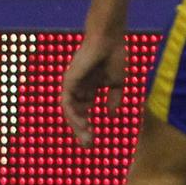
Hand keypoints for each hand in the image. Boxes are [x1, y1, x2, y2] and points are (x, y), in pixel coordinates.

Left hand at [61, 32, 128, 147]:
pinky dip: (73, 114)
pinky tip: (83, 123)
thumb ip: (114, 99)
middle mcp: (78, 87)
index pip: (84, 111)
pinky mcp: (69, 80)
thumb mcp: (118, 83)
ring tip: (86, 136)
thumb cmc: (114, 55)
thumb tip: (110, 116)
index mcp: (89, 87)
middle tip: (87, 144)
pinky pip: (67, 101)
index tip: (94, 141)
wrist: (109, 39)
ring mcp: (72, 84)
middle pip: (76, 113)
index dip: (88, 126)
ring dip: (77, 124)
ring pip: (70, 110)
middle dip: (81, 129)